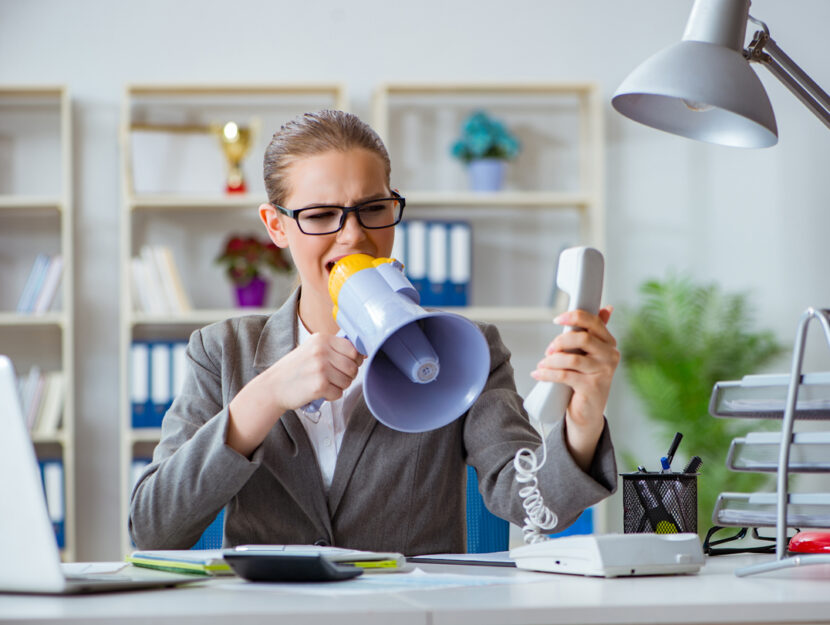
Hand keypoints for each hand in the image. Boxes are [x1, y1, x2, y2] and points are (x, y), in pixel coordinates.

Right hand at [227, 334, 364, 456]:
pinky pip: (339, 393)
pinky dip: (331, 396)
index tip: (348, 364)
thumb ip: (333, 349)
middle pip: (353, 366)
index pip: (353, 349)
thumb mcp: (312, 350)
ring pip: (348, 381)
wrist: (273, 387)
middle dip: (348, 375)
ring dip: (340, 386)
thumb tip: (361, 353)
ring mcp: (320, 368)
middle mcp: (321, 351)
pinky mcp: (319, 386)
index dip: (355, 359)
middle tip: (334, 378)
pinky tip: (319, 392)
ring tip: (325, 384)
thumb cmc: (295, 370)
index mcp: (321, 339)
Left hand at [531, 306, 618, 470]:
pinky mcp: (592, 388)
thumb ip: (595, 333)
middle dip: (560, 341)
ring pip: (572, 359)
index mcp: (610, 344)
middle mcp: (611, 356)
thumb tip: (606, 308)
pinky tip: (538, 374)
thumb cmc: (586, 379)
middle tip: (548, 349)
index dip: (574, 317)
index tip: (556, 319)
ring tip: (542, 364)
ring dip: (552, 360)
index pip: (594, 322)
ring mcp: (603, 373)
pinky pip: (565, 376)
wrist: (587, 412)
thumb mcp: (590, 354)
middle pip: (583, 338)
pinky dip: (547, 374)